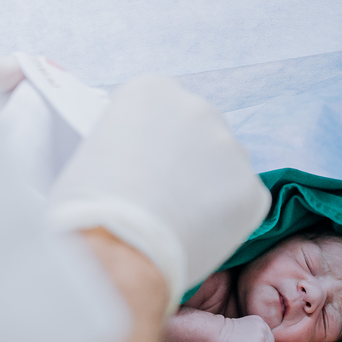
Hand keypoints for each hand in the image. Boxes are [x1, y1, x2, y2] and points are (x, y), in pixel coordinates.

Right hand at [50, 76, 270, 312]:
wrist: (116, 251)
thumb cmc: (89, 208)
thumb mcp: (96, 150)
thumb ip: (130, 142)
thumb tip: (143, 160)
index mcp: (153, 90)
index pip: (163, 110)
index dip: (153, 144)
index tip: (143, 169)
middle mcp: (198, 108)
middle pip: (199, 133)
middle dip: (188, 161)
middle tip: (164, 198)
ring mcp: (231, 149)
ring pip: (225, 168)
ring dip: (209, 189)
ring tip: (179, 222)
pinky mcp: (253, 190)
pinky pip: (243, 203)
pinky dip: (227, 220)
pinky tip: (198, 236)